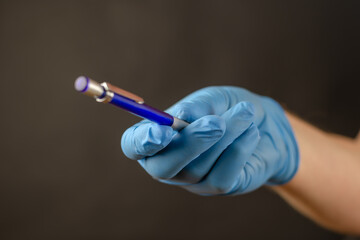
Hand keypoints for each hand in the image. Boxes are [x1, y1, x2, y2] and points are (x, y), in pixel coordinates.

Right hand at [121, 87, 298, 194]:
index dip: (141, 142)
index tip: (162, 131)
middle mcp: (168, 161)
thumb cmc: (228, 107)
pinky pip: (223, 176)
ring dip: (225, 138)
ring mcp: (191, 180)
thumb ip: (195, 106)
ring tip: (245, 112)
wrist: (263, 122)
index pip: (133, 146)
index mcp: (157, 136)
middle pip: (162, 167)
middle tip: (216, 122)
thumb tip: (181, 117)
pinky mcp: (217, 187)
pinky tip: (251, 131)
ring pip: (197, 169)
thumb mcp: (213, 98)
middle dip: (189, 144)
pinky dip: (239, 149)